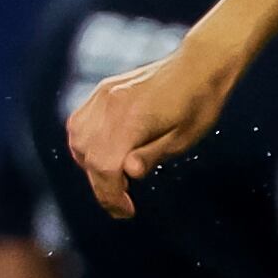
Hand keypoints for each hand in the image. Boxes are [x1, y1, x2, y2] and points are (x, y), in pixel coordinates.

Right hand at [67, 48, 236, 218]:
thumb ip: (152, 155)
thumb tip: (128, 174)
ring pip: (78, 141)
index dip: (110, 194)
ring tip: (115, 183)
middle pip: (88, 157)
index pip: (105, 166)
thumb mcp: (185, 138)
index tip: (126, 212)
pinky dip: (84, 146)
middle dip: (102, 186)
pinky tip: (102, 158)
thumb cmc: (199, 105)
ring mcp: (102, 96)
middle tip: (122, 205)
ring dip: (90, 167)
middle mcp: (110, 105)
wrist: (198, 65)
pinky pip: (79, 124)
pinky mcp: (101, 91)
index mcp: (132, 119)